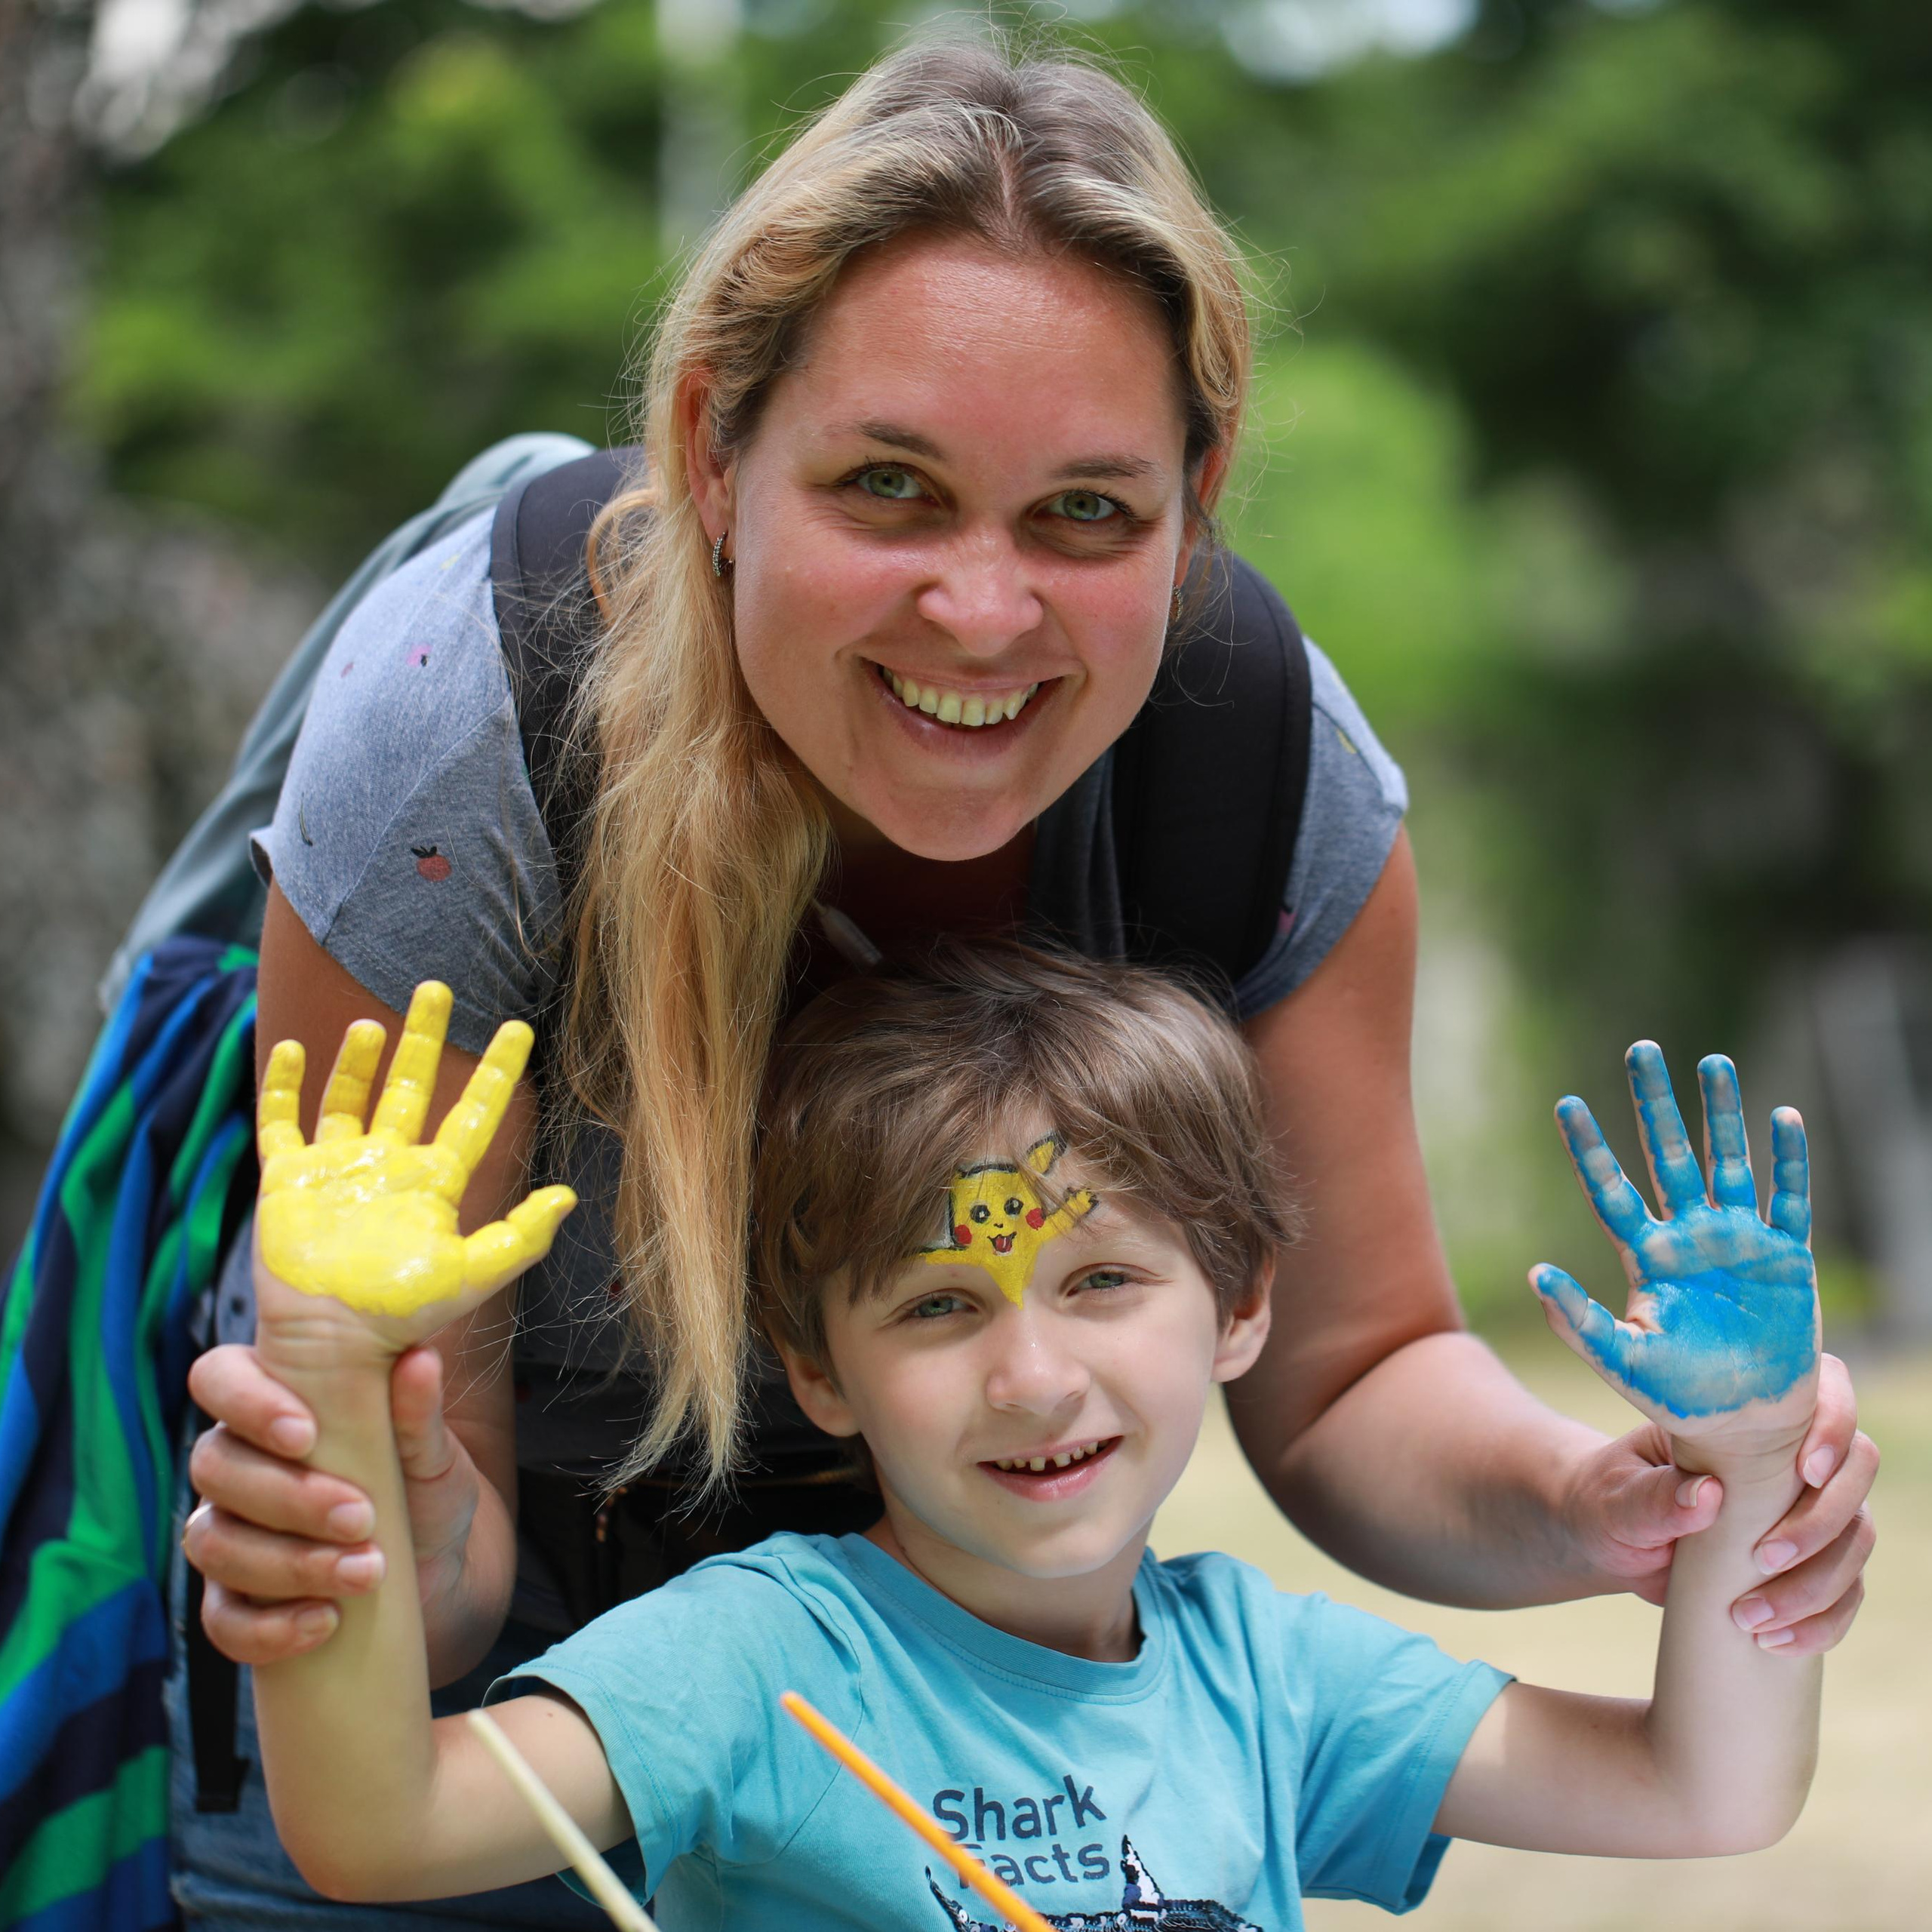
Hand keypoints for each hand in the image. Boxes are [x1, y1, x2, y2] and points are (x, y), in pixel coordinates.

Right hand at [183, 1340, 488, 1662]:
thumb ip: (419, 1410)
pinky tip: (324, 1622)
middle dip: (288, 1497)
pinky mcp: (237, 1600)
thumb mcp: (432, 1450)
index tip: (306, 1434)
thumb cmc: (425, 1488)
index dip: (245, 1402)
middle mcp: (239, 1464)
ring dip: (289, 1563)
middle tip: (361, 1517)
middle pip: (213, 1467)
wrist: (442, 1568)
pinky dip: (269, 1628)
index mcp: (274, 1405)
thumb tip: (420, 1359)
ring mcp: (229, 1532)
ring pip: (214, 1543)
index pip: (218, 1378)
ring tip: (366, 1571)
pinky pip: (222, 1619)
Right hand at [255, 979, 574, 1354]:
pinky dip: (285, 1085)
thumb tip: (568, 1196)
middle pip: (410, 1087)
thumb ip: (520, 1237)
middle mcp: (388, 1164)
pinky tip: (294, 1048)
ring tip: (374, 1022)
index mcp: (433, 1181)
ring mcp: (336, 1169)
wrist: (334, 1345)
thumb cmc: (402, 1315)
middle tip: (438, 987)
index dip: (496, 1071)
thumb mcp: (470, 1274)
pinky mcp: (287, 1181)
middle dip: (424, 1037)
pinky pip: (283, 1122)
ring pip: (349, 1096)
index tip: (519, 1027)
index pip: (474, 1113)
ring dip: (359, 1059)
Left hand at [1532, 1043, 1819, 1451]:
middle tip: (1640, 1049)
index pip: (1611, 1189)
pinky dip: (1788, 1160)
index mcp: (1646, 1255)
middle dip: (1655, 1104)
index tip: (1564, 1102)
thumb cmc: (1676, 1392)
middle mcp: (1689, 1235)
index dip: (1589, 1148)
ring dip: (1722, 1114)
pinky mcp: (1787, 1257)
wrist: (1742, 1423)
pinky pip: (1788, 1199)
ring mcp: (1738, 1240)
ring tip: (1711, 1062)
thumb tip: (1534, 1274)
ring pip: (1727, 1163)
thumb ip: (1578, 1320)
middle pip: (1668, 1155)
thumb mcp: (1621, 1360)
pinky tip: (1781, 1115)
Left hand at [1557, 1361, 1876, 1650]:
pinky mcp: (1806, 1564)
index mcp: (1747, 1420)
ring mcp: (1805, 1512)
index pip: (1825, 1396)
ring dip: (1817, 1585)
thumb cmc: (1611, 1498)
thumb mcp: (1619, 1495)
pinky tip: (1775, 1641)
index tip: (1807, 1470)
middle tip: (1765, 1557)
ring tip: (1751, 1617)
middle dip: (1822, 1522)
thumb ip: (1655, 1495)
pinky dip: (1822, 1622)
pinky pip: (1844, 1593)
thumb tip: (1706, 1494)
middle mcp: (1789, 1460)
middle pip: (1856, 1477)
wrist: (1609, 1540)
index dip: (1834, 1428)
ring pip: (1855, 1539)